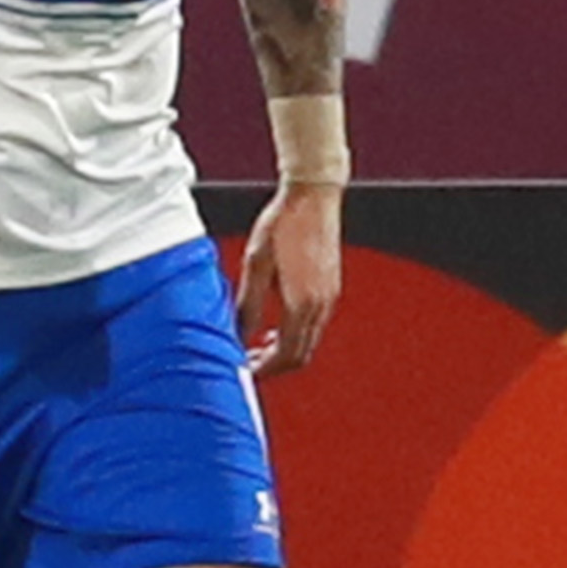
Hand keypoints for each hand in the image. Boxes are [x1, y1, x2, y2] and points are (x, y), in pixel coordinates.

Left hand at [236, 182, 343, 375]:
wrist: (313, 195)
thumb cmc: (283, 223)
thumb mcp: (255, 264)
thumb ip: (247, 304)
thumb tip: (236, 333)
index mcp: (302, 302)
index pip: (287, 355)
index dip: (265, 369)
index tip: (245, 371)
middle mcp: (321, 304)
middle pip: (301, 354)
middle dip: (274, 365)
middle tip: (247, 363)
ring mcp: (329, 296)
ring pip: (308, 340)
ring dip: (284, 350)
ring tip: (256, 346)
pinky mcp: (330, 287)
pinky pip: (314, 324)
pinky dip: (294, 334)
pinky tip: (274, 326)